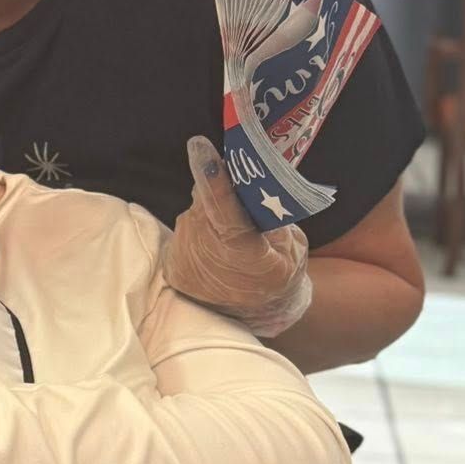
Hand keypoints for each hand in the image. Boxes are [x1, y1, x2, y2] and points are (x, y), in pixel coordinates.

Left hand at [164, 136, 312, 338]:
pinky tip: (214, 247)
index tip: (200, 147)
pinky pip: (186, 230)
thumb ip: (273, 217)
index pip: (225, 211)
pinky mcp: (171, 267)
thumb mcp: (293, 247)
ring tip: (230, 236)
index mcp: (247, 257)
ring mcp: (186, 264)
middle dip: (219, 190)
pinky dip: (199, 230)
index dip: (213, 179)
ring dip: (210, 214)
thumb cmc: (280, 274)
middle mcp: (209, 259)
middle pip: (205, 203)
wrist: (254, 316)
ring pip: (194, 214)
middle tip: (241, 196)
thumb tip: (249, 182)